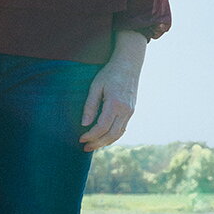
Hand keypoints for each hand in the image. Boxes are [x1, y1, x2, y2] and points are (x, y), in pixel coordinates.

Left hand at [79, 31, 146, 152]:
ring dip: (105, 142)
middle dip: (97, 143)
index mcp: (115, 104)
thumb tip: (84, 124)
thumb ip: (90, 105)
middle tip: (85, 148)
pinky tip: (104, 138)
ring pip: (118, 134)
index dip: (91, 135)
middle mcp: (125, 110)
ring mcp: (130, 111)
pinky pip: (123, 128)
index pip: (102, 127)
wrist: (129, 64)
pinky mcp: (131, 111)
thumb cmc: (110, 73)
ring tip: (93, 146)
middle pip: (111, 134)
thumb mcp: (96, 86)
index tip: (81, 139)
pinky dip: (113, 136)